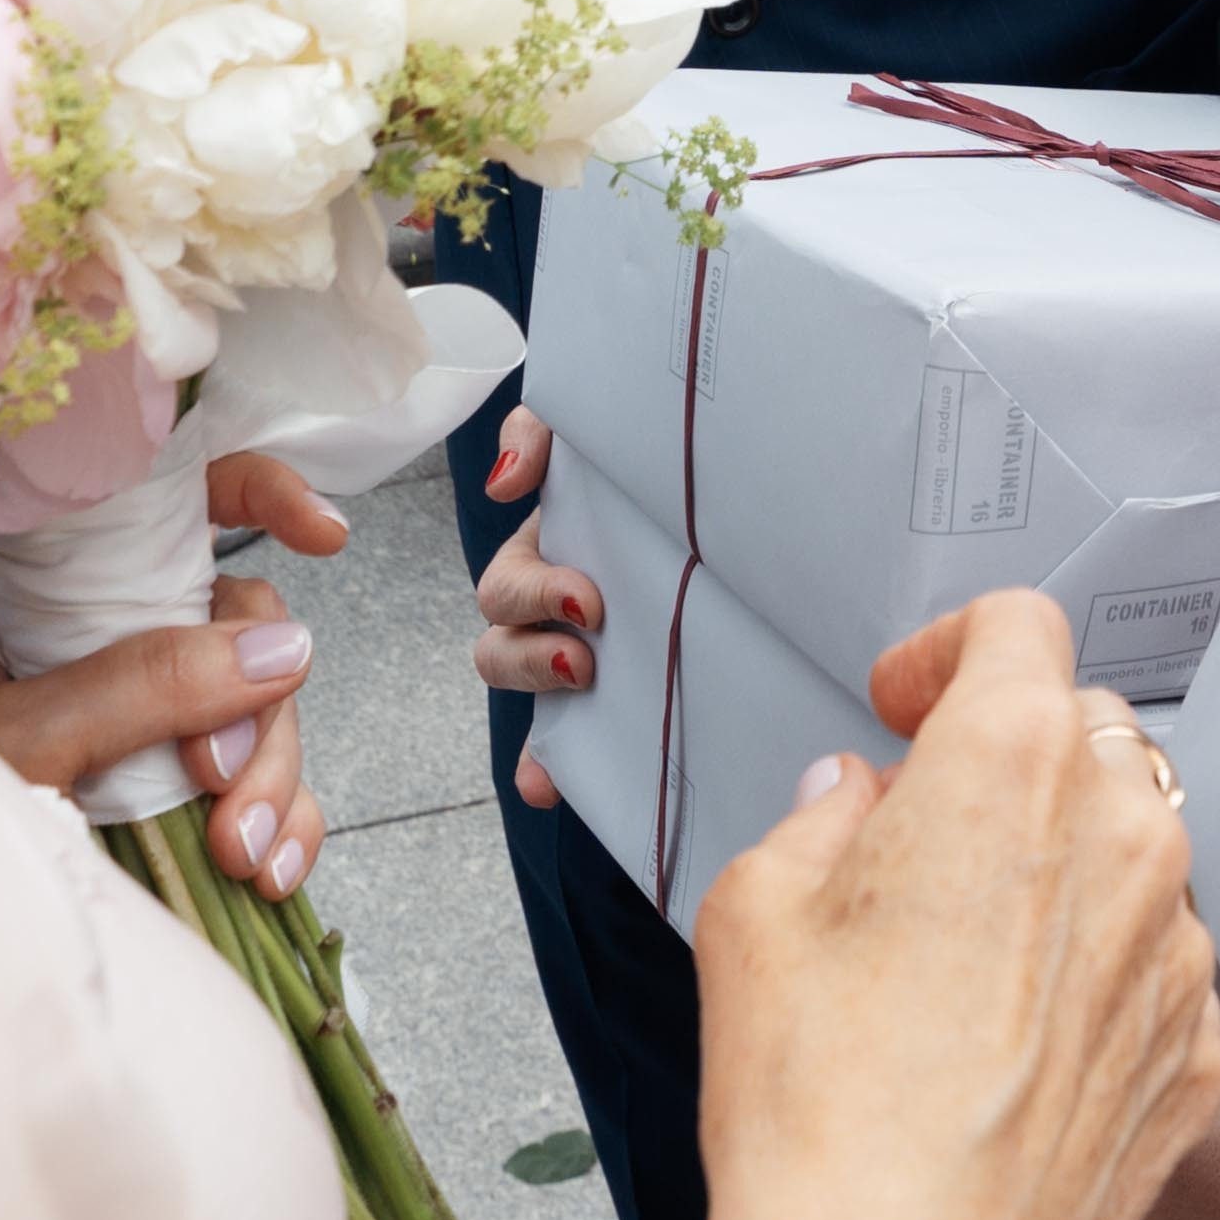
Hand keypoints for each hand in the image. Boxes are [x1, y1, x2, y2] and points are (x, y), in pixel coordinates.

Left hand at [0, 447, 343, 893]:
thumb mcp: (25, 740)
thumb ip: (138, 685)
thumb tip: (278, 649)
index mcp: (69, 599)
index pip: (179, 507)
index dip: (261, 494)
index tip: (321, 532)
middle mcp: (126, 648)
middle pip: (247, 629)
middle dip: (260, 704)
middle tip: (219, 780)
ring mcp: (166, 725)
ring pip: (270, 714)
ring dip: (275, 780)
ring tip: (239, 851)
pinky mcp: (195, 800)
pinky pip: (276, 794)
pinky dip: (288, 828)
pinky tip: (272, 871)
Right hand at [479, 405, 610, 800]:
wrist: (716, 480)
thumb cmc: (644, 455)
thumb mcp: (586, 431)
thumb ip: (538, 433)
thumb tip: (504, 481)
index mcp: (545, 555)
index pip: (508, 590)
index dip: (535, 599)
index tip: (590, 603)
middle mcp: (555, 611)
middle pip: (502, 652)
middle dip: (534, 658)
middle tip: (587, 653)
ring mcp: (581, 654)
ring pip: (532, 696)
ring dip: (541, 701)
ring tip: (583, 689)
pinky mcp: (611, 694)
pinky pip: (566, 742)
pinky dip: (548, 766)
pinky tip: (548, 788)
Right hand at [655, 594, 1219, 1219]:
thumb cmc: (822, 1111)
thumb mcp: (753, 913)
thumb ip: (816, 822)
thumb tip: (854, 807)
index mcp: (1011, 764)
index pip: (1017, 626)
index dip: (948, 651)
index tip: (908, 701)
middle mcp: (1121, 838)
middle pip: (1087, 730)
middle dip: (1007, 755)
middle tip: (924, 821)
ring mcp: (1174, 948)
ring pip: (1131, 851)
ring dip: (1059, 865)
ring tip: (961, 949)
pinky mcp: (1194, 1049)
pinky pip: (1154, 965)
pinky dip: (1095, 972)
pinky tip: (1008, 1039)